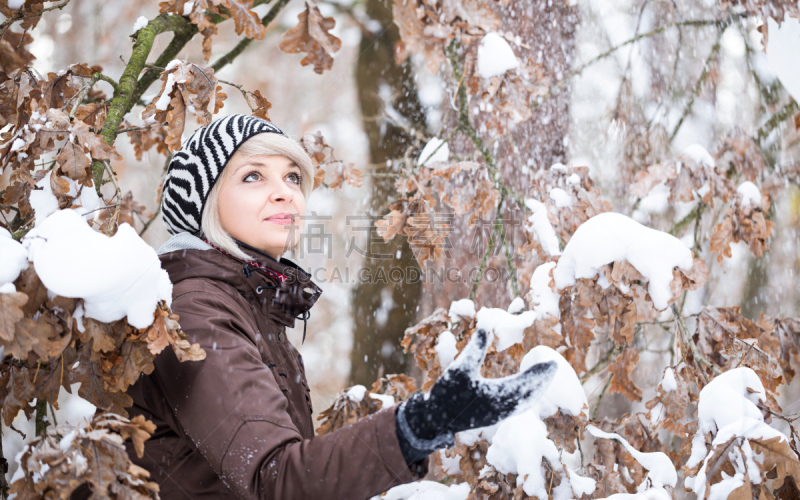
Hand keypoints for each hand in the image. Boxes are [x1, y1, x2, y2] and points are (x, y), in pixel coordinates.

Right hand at [396, 328, 557, 454]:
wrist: (436, 420)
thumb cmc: (447, 395)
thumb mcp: (459, 369)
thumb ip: (473, 350)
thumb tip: (482, 330)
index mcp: (498, 396)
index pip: (527, 382)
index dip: (540, 372)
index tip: (552, 362)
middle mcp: (503, 408)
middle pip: (531, 394)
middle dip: (543, 380)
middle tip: (553, 366)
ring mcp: (499, 414)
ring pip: (525, 402)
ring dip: (536, 389)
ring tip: (544, 377)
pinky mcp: (494, 416)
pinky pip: (517, 407)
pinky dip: (526, 397)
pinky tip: (526, 392)